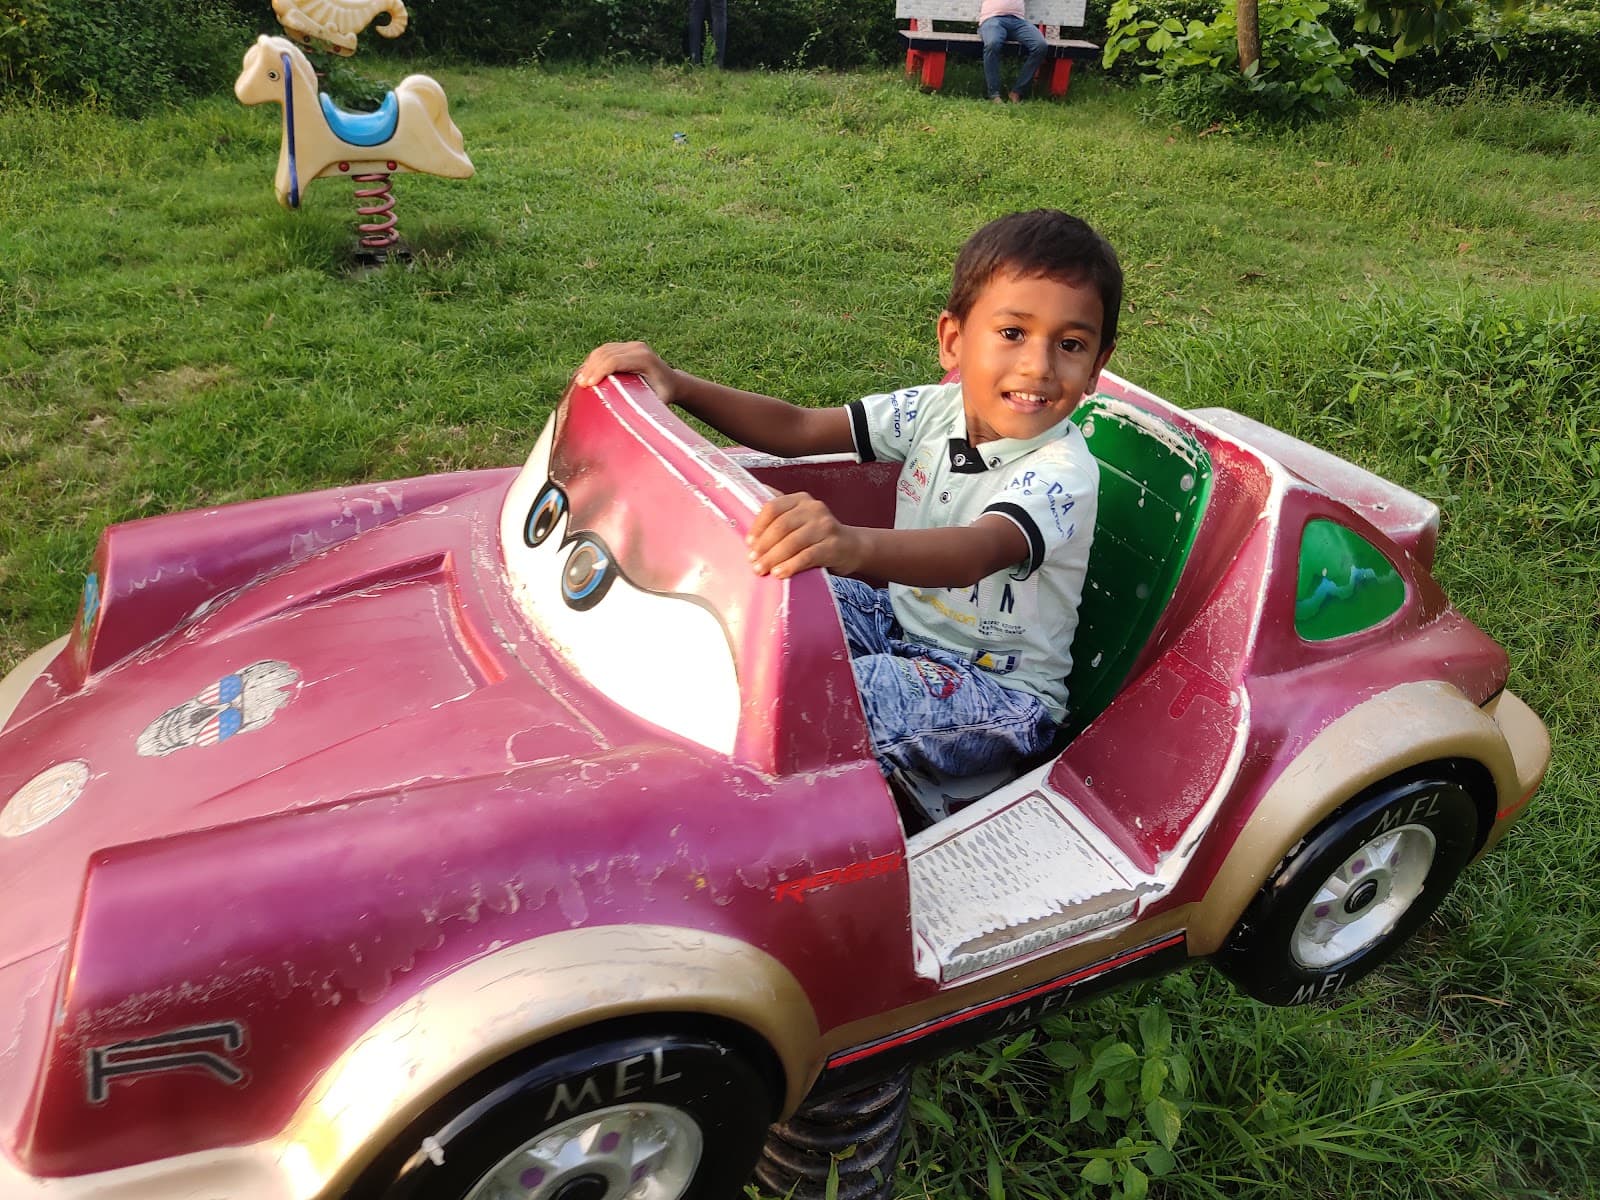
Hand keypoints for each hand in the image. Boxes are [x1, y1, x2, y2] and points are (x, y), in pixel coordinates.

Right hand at [573, 341, 680, 404]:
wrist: (673, 382)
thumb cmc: (665, 395)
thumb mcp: (657, 403)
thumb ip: (644, 409)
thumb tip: (628, 423)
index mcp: (644, 359)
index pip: (614, 361)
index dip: (598, 372)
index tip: (587, 385)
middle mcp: (638, 348)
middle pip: (606, 353)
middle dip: (590, 368)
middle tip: (580, 384)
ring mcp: (632, 345)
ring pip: (603, 350)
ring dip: (589, 364)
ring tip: (580, 380)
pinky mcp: (626, 346)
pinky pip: (605, 350)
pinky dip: (594, 361)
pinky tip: (587, 373)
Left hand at [748, 492, 865, 578]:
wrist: (852, 548)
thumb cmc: (818, 536)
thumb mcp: (799, 520)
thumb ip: (778, 515)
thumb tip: (744, 511)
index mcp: (800, 499)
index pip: (773, 507)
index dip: (758, 526)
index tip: (748, 543)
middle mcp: (814, 508)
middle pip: (781, 525)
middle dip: (764, 545)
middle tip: (752, 560)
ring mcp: (826, 526)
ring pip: (793, 542)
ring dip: (773, 558)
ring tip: (761, 570)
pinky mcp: (833, 546)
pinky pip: (808, 556)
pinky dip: (791, 566)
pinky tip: (780, 573)